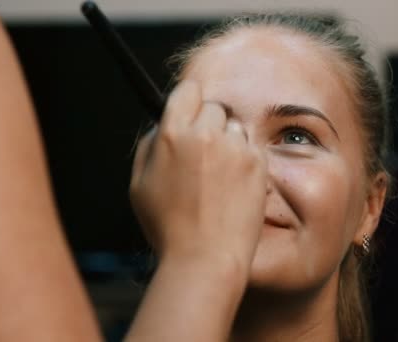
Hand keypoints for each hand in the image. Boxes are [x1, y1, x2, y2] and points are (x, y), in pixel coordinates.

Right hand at [130, 80, 266, 274]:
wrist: (206, 258)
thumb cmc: (168, 227)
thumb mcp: (139, 184)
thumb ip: (150, 145)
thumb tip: (162, 124)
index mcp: (173, 134)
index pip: (188, 90)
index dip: (188, 102)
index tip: (190, 112)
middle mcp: (207, 134)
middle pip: (214, 108)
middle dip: (208, 125)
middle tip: (202, 156)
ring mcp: (237, 148)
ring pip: (234, 128)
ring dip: (227, 142)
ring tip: (217, 178)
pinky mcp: (258, 163)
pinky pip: (251, 148)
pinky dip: (244, 161)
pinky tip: (232, 187)